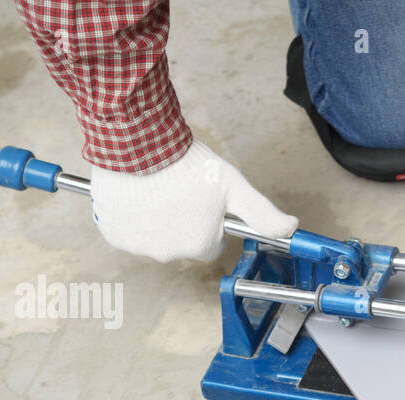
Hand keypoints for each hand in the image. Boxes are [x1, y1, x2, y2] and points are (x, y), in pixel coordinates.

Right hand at [89, 141, 297, 262]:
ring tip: (155, 188)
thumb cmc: (187, 161)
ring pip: (152, 237)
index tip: (201, 200)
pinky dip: (129, 216)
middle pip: (181, 243)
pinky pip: (125, 231)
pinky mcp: (113, 233)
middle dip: (181, 221)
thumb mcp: (233, 184)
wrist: (138, 139)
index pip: (210, 245)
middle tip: (177, 190)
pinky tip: (135, 193)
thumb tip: (291, 229)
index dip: (208, 222)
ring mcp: (139, 246)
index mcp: (200, 247)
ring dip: (154, 219)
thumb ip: (262, 212)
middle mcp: (169, 254)